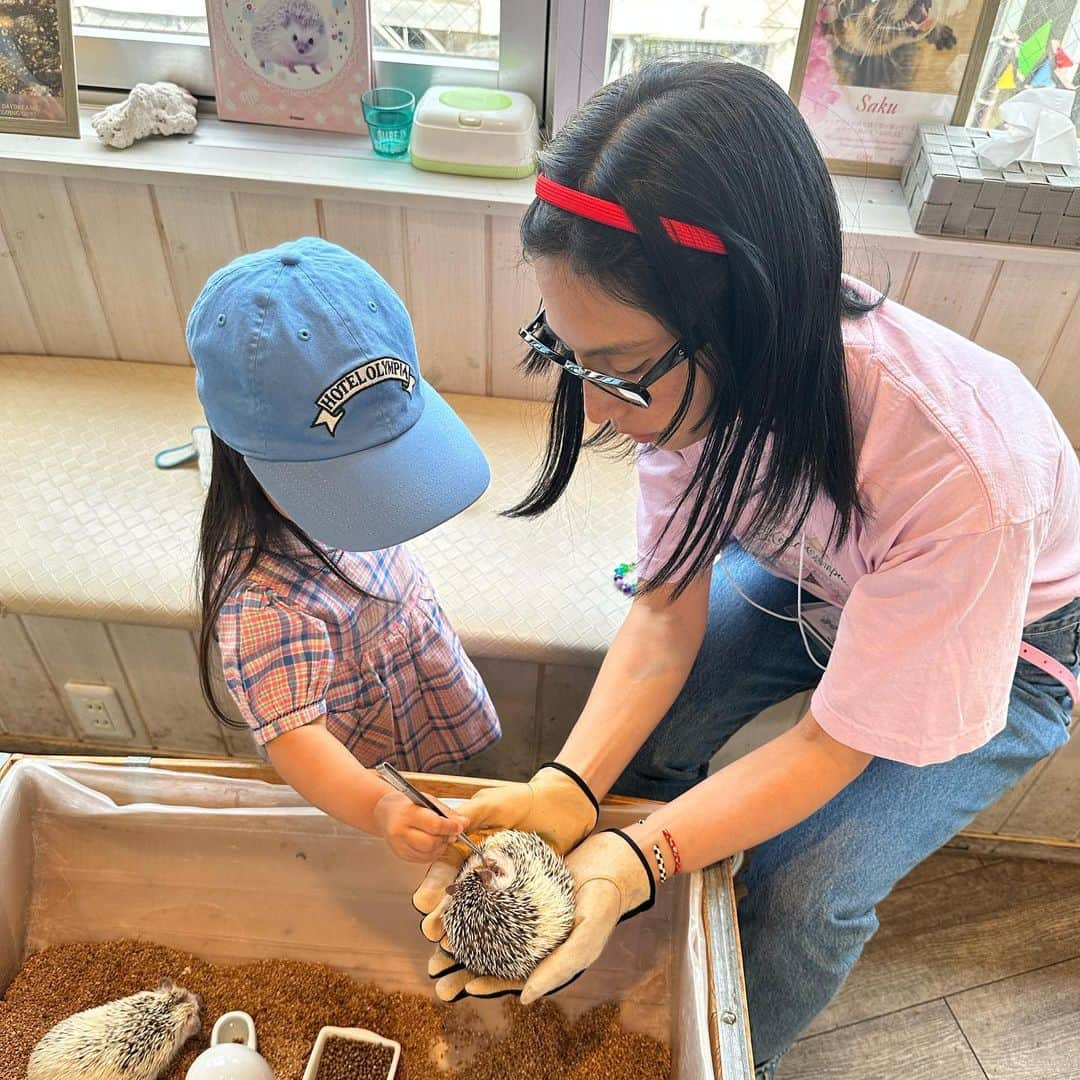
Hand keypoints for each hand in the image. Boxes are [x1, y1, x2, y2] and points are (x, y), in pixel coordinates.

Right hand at [373, 791, 467, 862]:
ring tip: (441, 837)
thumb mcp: (428, 801)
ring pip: (429, 853)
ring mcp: (399, 845)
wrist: (386, 813)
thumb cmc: (409, 805)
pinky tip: (433, 843)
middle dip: (446, 839)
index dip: (450, 827)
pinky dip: (433, 853)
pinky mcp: (401, 855)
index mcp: (408, 813)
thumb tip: (464, 823)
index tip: (459, 827)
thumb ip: (447, 813)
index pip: (434, 825)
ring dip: (441, 847)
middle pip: (431, 843)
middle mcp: (401, 831)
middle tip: (451, 833)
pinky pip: (423, 860)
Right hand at [411, 763, 598, 933]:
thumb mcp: (494, 804)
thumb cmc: (523, 800)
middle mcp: (480, 870)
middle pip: (457, 896)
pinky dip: (495, 932)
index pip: (445, 871)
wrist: (564, 805)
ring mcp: (501, 885)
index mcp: (466, 848)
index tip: (424, 904)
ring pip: (478, 911)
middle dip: (442, 916)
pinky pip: (507, 915)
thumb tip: (447, 827)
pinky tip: (486, 947)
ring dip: (462, 930)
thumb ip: (470, 815)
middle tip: (432, 931)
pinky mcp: (522, 895)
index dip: (433, 887)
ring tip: (450, 947)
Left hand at [425, 829, 654, 1003]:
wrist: (615, 859)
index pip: (514, 977)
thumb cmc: (605, 903)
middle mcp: (537, 938)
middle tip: (436, 965)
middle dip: (465, 962)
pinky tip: (458, 900)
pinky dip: (478, 903)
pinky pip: (496, 899)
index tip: (463, 985)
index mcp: (551, 957)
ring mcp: (529, 913)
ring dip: (466, 933)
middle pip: (495, 954)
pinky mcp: (525, 887)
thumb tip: (525, 997)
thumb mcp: (586, 937)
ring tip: (438, 937)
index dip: (488, 983)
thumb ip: (558, 967)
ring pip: (491, 928)